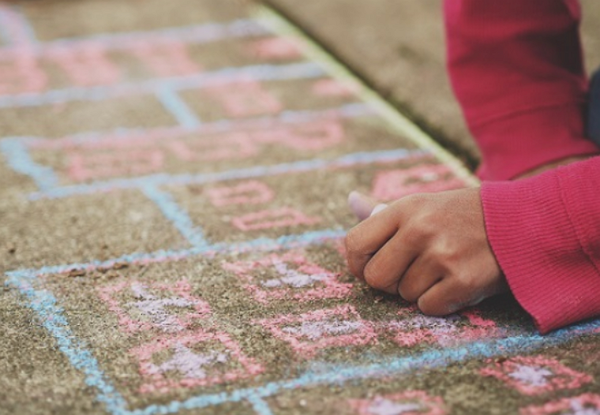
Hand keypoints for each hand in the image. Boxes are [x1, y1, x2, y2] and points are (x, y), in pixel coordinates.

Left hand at [345, 188, 507, 314]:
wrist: (519, 221)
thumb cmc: (460, 216)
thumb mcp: (422, 205)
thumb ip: (383, 212)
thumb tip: (351, 201)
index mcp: (404, 209)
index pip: (355, 244)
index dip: (358, 262)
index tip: (371, 266)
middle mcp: (420, 229)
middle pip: (375, 277)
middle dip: (388, 282)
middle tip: (408, 272)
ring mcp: (442, 255)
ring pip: (404, 295)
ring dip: (418, 290)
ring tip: (441, 271)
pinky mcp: (464, 280)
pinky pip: (428, 307)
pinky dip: (439, 302)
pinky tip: (454, 282)